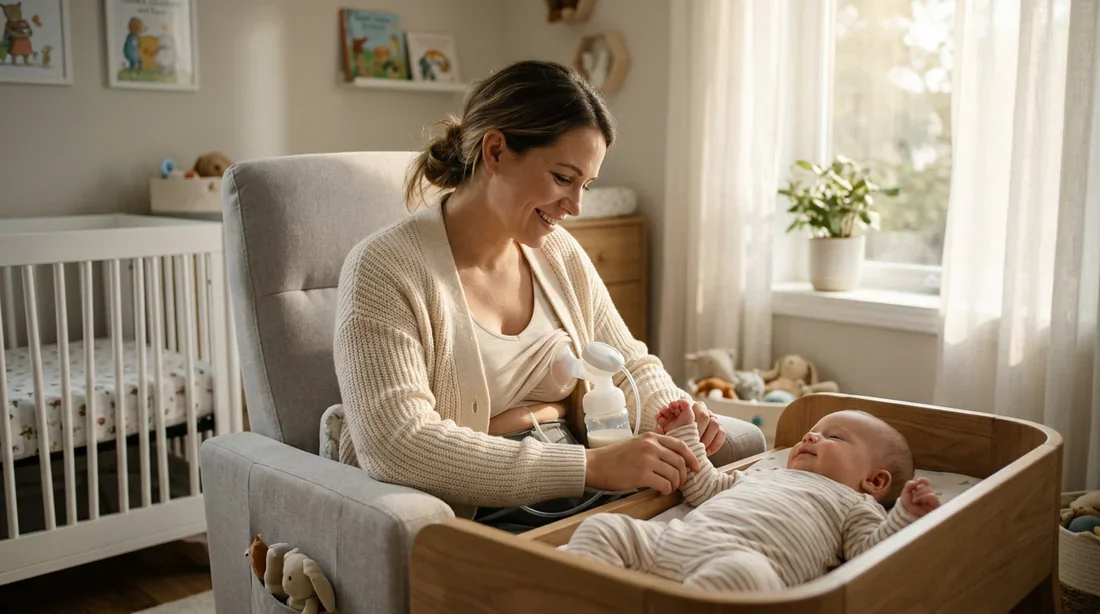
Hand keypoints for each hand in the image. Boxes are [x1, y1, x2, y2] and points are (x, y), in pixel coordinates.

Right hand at [584, 432, 701, 495]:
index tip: (696, 468)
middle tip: (680, 483)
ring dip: (675, 485)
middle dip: (683, 475)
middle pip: (680, 461)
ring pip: (674, 474)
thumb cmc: (614, 458)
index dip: (692, 458)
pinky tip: (660, 491)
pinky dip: (666, 490)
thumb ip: (654, 449)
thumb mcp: (636, 445)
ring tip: (669, 488)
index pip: (680, 445)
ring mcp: (647, 459)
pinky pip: (665, 484)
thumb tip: (674, 463)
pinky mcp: (642, 474)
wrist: (595, 465)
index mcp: (651, 437)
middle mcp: (651, 446)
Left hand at [657, 400, 725, 456]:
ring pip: (714, 424)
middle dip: (697, 431)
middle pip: (704, 416)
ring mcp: (712, 417)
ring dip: (706, 438)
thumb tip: (659, 420)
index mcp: (687, 404)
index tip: (679, 431)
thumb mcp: (664, 424)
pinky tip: (707, 452)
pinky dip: (715, 444)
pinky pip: (722, 433)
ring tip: (698, 450)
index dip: (684, 418)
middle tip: (690, 444)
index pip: (689, 406)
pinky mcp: (719, 428)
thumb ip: (662, 421)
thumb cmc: (669, 428)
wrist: (680, 434)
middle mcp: (701, 408)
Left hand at [900, 478, 939, 517]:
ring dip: (920, 495)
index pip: (927, 482)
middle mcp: (929, 494)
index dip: (924, 480)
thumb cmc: (908, 504)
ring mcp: (933, 500)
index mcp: (923, 490)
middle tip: (913, 498)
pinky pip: (932, 497)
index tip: (919, 481)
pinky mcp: (936, 505)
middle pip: (927, 487)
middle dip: (918, 491)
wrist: (907, 515)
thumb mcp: (905, 492)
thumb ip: (909, 484)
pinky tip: (916, 500)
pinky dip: (924, 497)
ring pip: (930, 491)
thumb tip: (916, 481)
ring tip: (914, 501)